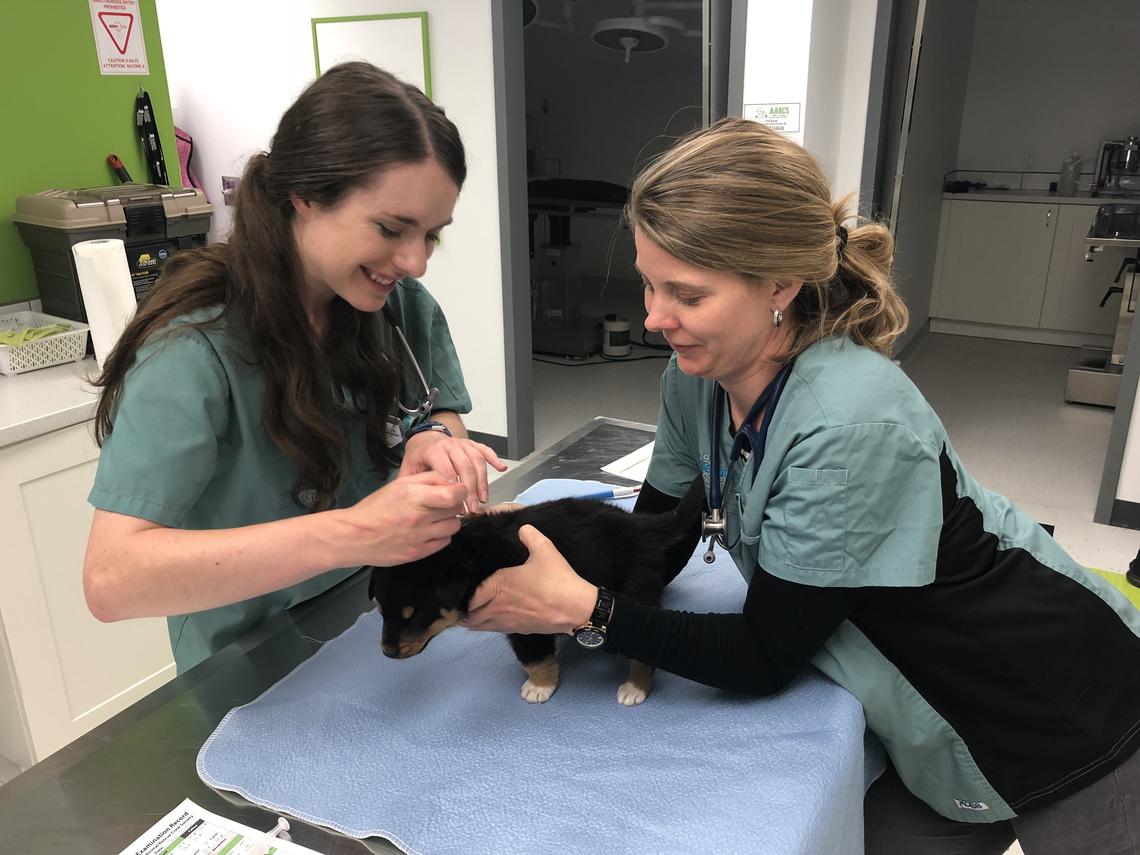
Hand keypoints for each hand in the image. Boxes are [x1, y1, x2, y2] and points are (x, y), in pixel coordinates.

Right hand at [338, 471, 467, 565]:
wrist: (354, 536)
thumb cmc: (375, 507)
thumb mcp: (399, 484)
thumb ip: (427, 479)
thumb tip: (451, 480)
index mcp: (414, 497)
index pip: (454, 495)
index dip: (460, 491)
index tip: (456, 490)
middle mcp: (420, 518)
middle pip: (456, 510)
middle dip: (453, 504)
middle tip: (441, 503)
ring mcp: (420, 538)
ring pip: (454, 527)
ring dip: (448, 520)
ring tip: (434, 517)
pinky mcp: (419, 553)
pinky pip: (444, 542)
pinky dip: (441, 535)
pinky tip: (428, 530)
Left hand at [399, 431, 507, 512]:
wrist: (424, 439)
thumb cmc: (418, 458)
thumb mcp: (409, 470)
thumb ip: (413, 485)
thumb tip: (419, 504)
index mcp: (433, 450)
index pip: (446, 469)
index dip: (452, 487)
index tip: (456, 504)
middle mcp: (450, 445)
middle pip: (465, 467)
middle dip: (470, 489)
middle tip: (472, 508)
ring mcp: (462, 443)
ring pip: (477, 461)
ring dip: (482, 481)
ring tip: (483, 499)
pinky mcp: (471, 444)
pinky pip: (485, 450)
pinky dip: (494, 458)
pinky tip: (501, 468)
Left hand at [466, 525, 597, 634]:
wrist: (576, 608)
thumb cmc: (557, 579)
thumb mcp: (545, 549)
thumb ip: (530, 535)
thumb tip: (522, 527)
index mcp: (498, 585)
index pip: (470, 594)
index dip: (464, 591)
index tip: (464, 584)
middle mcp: (496, 606)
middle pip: (469, 614)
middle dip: (464, 607)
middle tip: (465, 598)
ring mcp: (506, 621)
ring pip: (478, 625)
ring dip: (473, 618)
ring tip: (473, 609)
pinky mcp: (516, 631)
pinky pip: (492, 630)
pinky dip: (487, 625)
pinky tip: (492, 616)